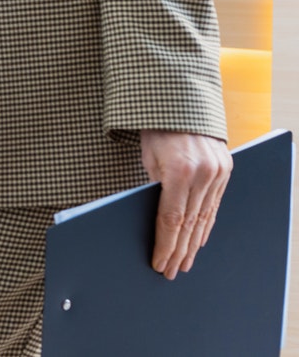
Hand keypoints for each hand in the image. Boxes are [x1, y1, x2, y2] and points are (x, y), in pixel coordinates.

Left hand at [141, 129, 230, 278]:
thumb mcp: (147, 157)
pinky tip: (199, 240)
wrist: (182, 101)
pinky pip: (214, 205)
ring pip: (205, 217)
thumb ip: (152, 189)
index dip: (165, 244)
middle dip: (178, 250)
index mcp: (178, 170)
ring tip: (184, 263)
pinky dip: (206, 225)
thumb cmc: (155, 128)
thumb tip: (155, 222)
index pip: (171, 219)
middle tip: (171, 271)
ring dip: (194, 243)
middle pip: (190, 223)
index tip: (159, 263)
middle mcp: (203, 173)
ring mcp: (218, 172)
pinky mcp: (225, 170)